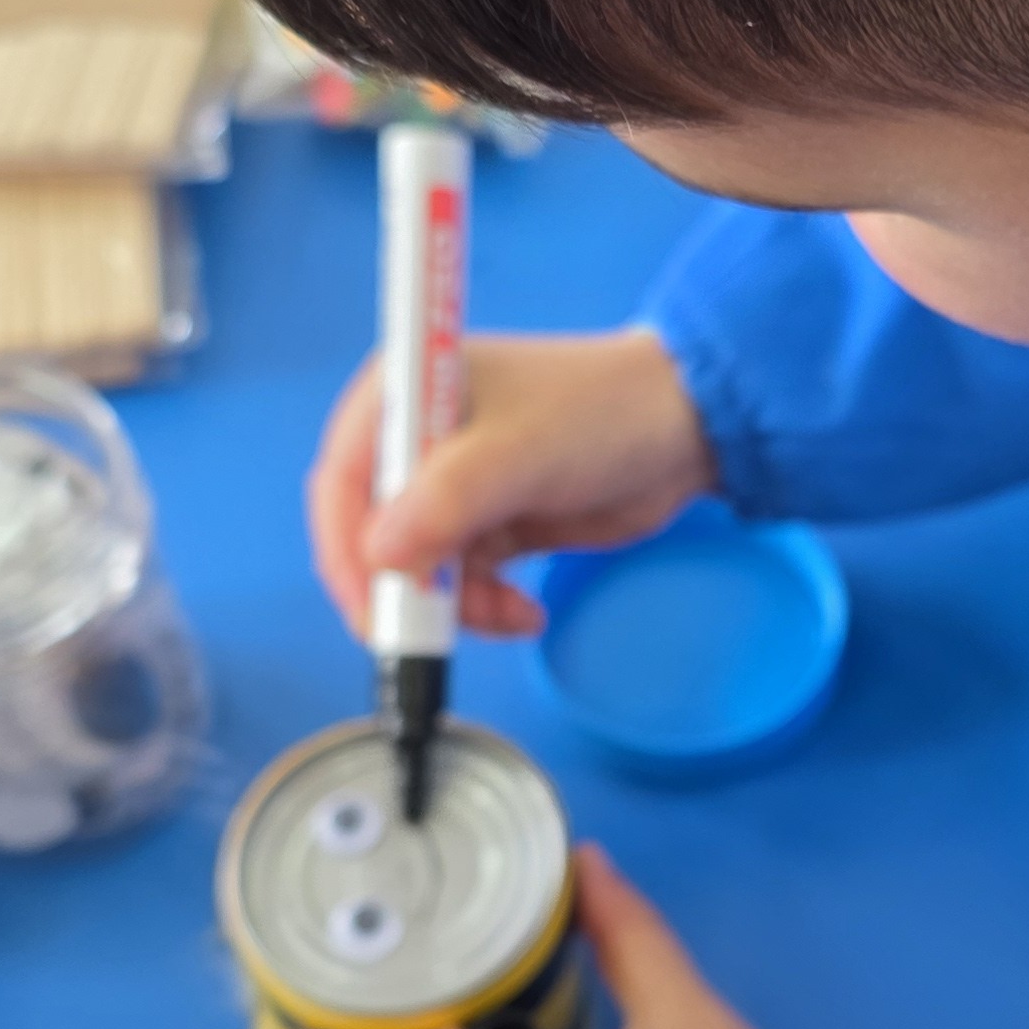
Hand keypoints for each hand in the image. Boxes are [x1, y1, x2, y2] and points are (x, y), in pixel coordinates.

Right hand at [309, 327, 713, 641]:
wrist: (687, 429)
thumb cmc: (601, 415)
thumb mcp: (518, 454)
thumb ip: (446, 502)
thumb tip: (377, 554)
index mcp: (403, 395)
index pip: (341, 482)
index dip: (346, 551)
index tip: (373, 608)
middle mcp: (416, 439)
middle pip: (371, 535)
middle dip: (402, 589)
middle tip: (436, 633)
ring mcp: (452, 486)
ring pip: (416, 570)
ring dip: (452, 606)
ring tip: (508, 614)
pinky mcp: (487, 523)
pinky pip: (457, 584)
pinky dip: (482, 608)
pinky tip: (524, 614)